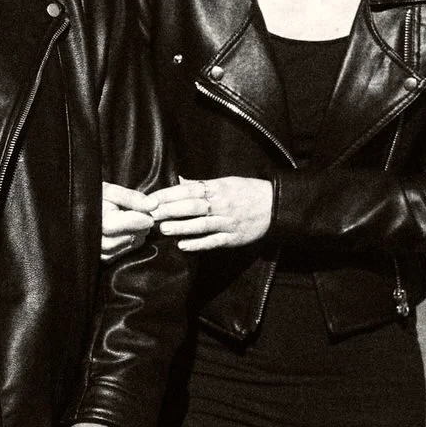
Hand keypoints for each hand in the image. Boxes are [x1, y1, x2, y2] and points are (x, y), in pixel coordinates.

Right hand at [101, 180, 156, 260]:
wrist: (77, 208)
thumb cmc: (93, 197)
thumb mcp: (109, 190)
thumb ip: (131, 197)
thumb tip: (153, 204)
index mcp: (94, 220)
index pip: (125, 224)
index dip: (140, 218)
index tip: (149, 211)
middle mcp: (93, 239)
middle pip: (129, 236)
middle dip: (140, 225)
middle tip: (140, 213)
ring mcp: (97, 251)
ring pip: (129, 245)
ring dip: (137, 233)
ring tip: (131, 220)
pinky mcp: (101, 258)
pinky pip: (124, 252)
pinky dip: (130, 242)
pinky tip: (126, 231)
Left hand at [147, 175, 274, 251]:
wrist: (275, 205)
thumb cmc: (248, 192)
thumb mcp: (226, 182)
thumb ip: (202, 184)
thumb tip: (180, 181)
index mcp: (217, 188)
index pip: (188, 190)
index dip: (168, 194)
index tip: (151, 199)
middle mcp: (221, 204)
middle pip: (192, 207)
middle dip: (170, 211)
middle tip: (150, 215)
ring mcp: (227, 222)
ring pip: (201, 225)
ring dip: (181, 227)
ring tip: (163, 229)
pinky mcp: (233, 237)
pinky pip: (213, 241)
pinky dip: (198, 244)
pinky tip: (183, 246)